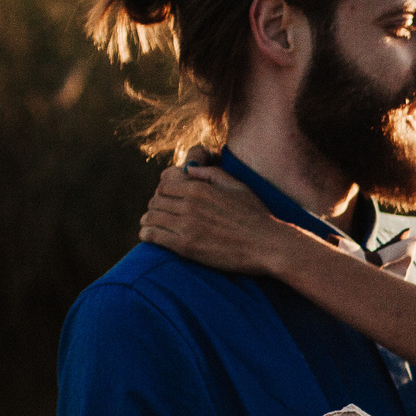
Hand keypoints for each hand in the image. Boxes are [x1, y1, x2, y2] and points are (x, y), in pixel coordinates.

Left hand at [139, 159, 305, 275]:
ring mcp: (186, 225)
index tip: (166, 197)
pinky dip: (147, 234)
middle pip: (156, 200)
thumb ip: (210, 173)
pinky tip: (148, 235)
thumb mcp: (237, 186)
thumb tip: (187, 169)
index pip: (165, 183)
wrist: (267, 245)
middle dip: (156, 205)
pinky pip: (153, 236)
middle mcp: (189, 204)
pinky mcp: (185, 246)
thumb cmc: (256, 215)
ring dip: (149, 219)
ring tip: (151, 224)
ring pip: (152, 217)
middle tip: (159, 212)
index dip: (163, 189)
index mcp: (199, 188)